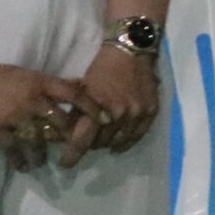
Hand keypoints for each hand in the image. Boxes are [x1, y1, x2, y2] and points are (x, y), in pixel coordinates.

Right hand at [0, 58, 88, 170]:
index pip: (74, 94)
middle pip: (61, 124)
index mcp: (39, 82)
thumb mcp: (24, 74)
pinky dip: (21, 162)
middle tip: (74, 151)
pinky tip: (22, 166)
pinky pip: (15, 151)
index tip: (102, 121)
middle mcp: (31, 99)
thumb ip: (49, 84)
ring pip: (39, 142)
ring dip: (42, 156)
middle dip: (70, 139)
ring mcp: (14, 116)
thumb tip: (78, 86)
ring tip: (41, 163)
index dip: (91, 108)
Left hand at [63, 43, 163, 164]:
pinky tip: (118, 143)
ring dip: (108, 142)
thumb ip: (77, 112)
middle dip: (92, 142)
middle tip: (88, 138)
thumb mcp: (84, 88)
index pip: (82, 140)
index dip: (72, 155)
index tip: (65, 164)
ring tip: (103, 138)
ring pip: (118, 141)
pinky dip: (126, 142)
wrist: (132, 50)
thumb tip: (63, 134)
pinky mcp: (150, 112)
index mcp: (98, 107)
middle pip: (100, 142)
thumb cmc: (103, 68)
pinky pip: (137, 136)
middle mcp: (118, 115)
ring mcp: (136, 114)